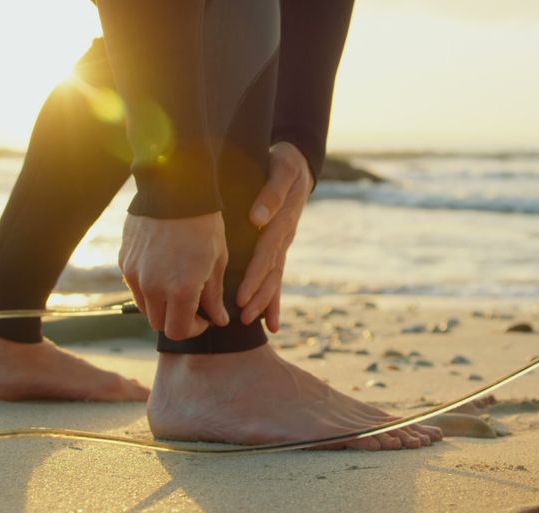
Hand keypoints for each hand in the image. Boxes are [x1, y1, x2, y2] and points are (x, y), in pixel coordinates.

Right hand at [119, 212, 229, 339]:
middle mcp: (153, 287)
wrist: (174, 189)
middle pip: (159, 324)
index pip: (179, 332)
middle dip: (177, 320)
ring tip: (178, 288)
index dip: (193, 330)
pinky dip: (148, 288)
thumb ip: (214, 295)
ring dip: (161, 306)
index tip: (205, 319)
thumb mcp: (217, 261)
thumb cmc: (203, 225)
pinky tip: (164, 270)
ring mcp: (135, 274)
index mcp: (180, 290)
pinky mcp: (124, 261)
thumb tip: (218, 319)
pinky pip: (135, 286)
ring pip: (145, 308)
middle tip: (193, 306)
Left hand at [236, 141, 313, 331]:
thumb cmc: (284, 163)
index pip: (265, 255)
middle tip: (243, 318)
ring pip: (275, 278)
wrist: (298, 163)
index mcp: (281, 222)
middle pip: (271, 273)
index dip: (253, 277)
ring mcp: (284, 243)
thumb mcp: (281, 169)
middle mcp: (284, 237)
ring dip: (264, 301)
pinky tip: (269, 321)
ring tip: (252, 322)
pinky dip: (274, 299)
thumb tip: (257, 218)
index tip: (240, 296)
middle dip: (257, 297)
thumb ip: (271, 192)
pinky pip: (278, 275)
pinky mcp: (281, 246)